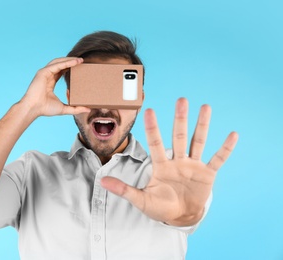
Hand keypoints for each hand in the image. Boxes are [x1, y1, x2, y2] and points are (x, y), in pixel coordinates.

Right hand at [21, 57, 89, 116]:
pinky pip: (57, 65)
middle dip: (71, 61)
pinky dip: (66, 63)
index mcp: (50, 82)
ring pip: (58, 62)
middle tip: (82, 61)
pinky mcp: (43, 72)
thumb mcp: (64, 108)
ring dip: (69, 60)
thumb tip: (88, 109)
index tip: (80, 67)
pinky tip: (75, 62)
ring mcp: (44, 73)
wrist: (34, 109)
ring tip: (80, 60)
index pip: (61, 71)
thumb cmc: (45, 109)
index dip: (70, 67)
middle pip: (60, 64)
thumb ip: (76, 109)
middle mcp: (47, 76)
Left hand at [101, 98, 238, 225]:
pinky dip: (225, 149)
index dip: (153, 128)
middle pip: (179, 137)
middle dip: (180, 119)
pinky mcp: (207, 174)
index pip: (156, 144)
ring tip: (205, 107)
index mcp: (161, 166)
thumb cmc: (160, 207)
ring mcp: (193, 166)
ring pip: (198, 141)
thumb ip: (124, 190)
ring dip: (202, 126)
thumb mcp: (141, 200)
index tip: (149, 110)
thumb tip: (102, 180)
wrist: (180, 216)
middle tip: (181, 100)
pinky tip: (232, 135)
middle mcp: (177, 161)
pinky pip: (217, 159)